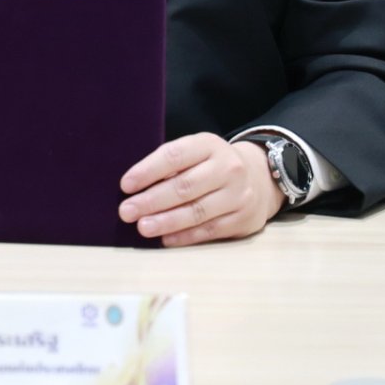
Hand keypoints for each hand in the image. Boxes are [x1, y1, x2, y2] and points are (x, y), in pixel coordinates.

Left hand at [119, 133, 282, 246]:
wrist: (259, 178)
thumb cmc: (211, 165)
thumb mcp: (196, 152)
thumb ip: (171, 164)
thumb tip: (135, 187)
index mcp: (209, 145)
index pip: (174, 156)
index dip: (148, 171)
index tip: (125, 185)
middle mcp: (228, 168)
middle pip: (185, 187)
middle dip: (151, 201)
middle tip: (126, 211)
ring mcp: (239, 195)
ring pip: (197, 211)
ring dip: (166, 221)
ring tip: (142, 227)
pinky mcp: (244, 219)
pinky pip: (210, 230)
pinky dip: (185, 236)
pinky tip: (165, 239)